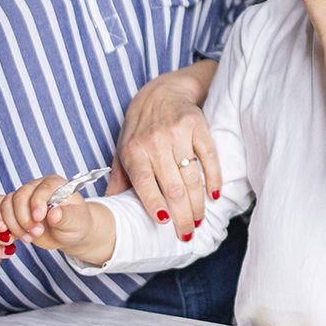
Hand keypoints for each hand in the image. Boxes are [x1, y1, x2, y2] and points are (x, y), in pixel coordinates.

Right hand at [0, 174, 100, 251]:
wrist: (68, 234)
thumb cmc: (76, 224)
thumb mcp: (76, 223)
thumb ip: (66, 217)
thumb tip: (54, 213)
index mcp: (55, 184)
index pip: (43, 187)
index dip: (38, 202)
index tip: (39, 218)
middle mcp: (37, 187)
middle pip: (20, 196)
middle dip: (24, 218)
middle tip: (36, 233)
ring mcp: (23, 197)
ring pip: (7, 204)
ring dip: (13, 224)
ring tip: (28, 238)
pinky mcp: (13, 209)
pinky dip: (0, 223)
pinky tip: (9, 235)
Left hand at [109, 61, 218, 240]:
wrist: (159, 93)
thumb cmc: (140, 129)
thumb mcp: (123, 151)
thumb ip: (119, 179)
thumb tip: (109, 207)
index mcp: (134, 151)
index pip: (145, 184)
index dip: (156, 205)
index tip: (166, 223)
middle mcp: (155, 142)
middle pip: (172, 187)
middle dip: (181, 215)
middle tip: (188, 233)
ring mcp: (177, 133)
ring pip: (191, 176)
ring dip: (198, 203)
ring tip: (199, 219)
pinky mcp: (197, 126)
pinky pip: (209, 156)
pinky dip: (214, 178)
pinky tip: (215, 195)